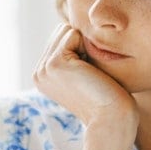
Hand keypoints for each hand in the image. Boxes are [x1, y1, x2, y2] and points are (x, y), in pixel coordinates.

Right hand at [32, 23, 138, 142]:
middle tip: (92, 74)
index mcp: (44, 75)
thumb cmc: (108, 99)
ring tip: (91, 73)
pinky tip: (92, 71)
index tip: (90, 76)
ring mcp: (44, 68)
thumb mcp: (85, 74)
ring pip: (67, 30)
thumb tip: (78, 31)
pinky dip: (88, 47)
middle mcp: (39, 72)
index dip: (82, 49)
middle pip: (62, 31)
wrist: (111, 119)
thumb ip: (76, 55)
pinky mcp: (54, 64)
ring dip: (85, 46)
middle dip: (82, 44)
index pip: (62, 38)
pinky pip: (73, 34)